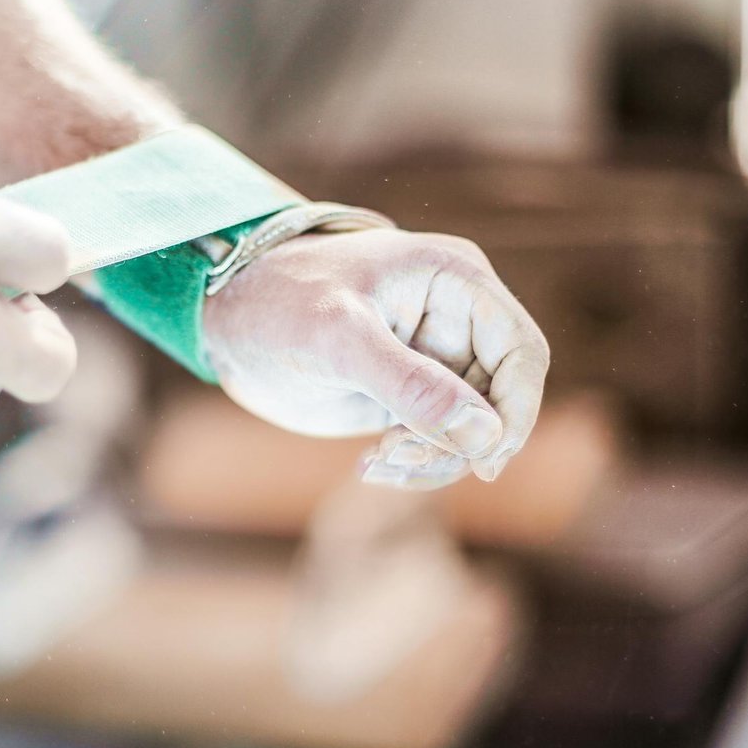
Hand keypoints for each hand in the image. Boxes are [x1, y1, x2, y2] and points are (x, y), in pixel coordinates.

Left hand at [200, 228, 548, 487]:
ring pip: (472, 430)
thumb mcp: (339, 337)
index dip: (516, 410)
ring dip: (436, 460)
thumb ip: (409, 383)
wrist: (226, 319)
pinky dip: (417, 463)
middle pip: (501, 400)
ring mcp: (433, 360)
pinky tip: (371, 465)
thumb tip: (484, 434)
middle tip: (398, 458)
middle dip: (463, 441)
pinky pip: (439, 441)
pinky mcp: (408, 394)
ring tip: (377, 464)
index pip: (522, 352)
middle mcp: (455, 319)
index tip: (486, 460)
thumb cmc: (278, 302)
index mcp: (456, 281)